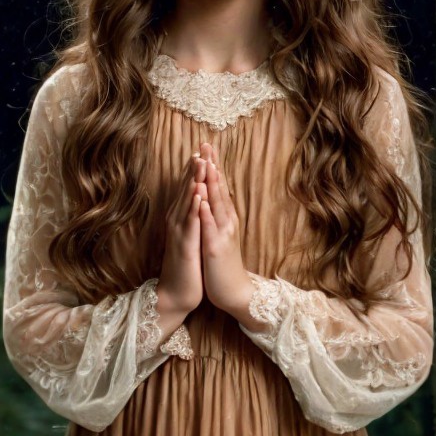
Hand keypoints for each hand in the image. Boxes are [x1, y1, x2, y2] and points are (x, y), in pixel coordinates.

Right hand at [157, 151, 205, 334]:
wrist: (176, 294)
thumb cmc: (185, 267)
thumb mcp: (190, 239)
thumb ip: (191, 220)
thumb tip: (195, 203)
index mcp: (180, 219)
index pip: (188, 189)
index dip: (195, 170)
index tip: (204, 150)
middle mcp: (177, 221)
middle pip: (186, 189)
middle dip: (194, 168)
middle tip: (201, 146)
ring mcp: (179, 232)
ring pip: (187, 201)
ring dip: (193, 181)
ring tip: (200, 161)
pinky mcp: (185, 245)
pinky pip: (190, 222)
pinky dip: (194, 206)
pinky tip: (198, 192)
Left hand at [198, 146, 252, 315]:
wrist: (234, 292)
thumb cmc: (223, 264)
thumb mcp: (220, 235)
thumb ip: (217, 216)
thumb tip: (213, 198)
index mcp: (225, 218)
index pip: (218, 187)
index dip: (212, 166)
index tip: (206, 146)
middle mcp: (226, 221)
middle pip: (219, 188)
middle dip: (212, 166)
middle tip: (207, 144)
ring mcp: (222, 233)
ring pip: (216, 204)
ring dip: (211, 183)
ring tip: (206, 162)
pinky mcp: (215, 248)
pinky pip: (210, 227)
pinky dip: (206, 212)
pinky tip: (202, 199)